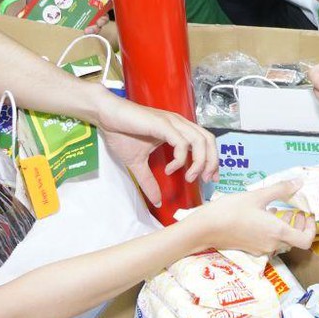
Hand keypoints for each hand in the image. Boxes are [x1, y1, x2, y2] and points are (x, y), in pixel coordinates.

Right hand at [98, 97, 214, 206]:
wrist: (106, 117)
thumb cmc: (121, 133)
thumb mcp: (137, 163)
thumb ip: (148, 181)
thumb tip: (155, 200)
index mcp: (177, 129)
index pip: (205, 142)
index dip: (212, 160)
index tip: (209, 178)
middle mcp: (179, 124)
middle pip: (209, 140)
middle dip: (211, 162)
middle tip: (204, 180)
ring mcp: (172, 123)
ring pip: (199, 140)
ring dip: (198, 162)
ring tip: (189, 177)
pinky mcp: (163, 124)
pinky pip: (181, 142)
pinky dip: (180, 158)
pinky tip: (170, 168)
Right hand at [181, 182, 315, 253]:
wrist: (205, 228)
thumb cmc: (230, 210)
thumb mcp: (257, 196)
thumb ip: (280, 190)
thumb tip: (299, 182)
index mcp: (277, 232)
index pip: (306, 240)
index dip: (311, 228)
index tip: (306, 215)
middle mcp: (272, 244)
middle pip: (295, 240)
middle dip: (298, 225)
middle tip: (295, 210)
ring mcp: (261, 248)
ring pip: (282, 241)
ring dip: (285, 227)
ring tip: (277, 210)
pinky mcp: (250, 249)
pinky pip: (269, 241)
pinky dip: (272, 230)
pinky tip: (262, 216)